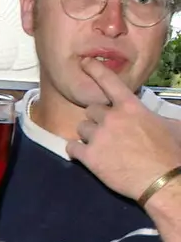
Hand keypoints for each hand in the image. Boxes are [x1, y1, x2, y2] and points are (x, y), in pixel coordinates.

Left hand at [68, 60, 180, 202]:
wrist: (163, 180)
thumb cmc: (172, 153)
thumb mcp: (172, 125)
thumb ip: (158, 116)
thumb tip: (161, 117)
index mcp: (131, 107)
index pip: (109, 82)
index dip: (95, 70)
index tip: (85, 62)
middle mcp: (112, 118)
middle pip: (92, 110)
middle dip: (98, 119)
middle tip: (109, 132)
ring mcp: (98, 136)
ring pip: (81, 128)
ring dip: (88, 135)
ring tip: (103, 146)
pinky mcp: (89, 156)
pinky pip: (71, 147)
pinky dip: (76, 151)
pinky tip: (86, 156)